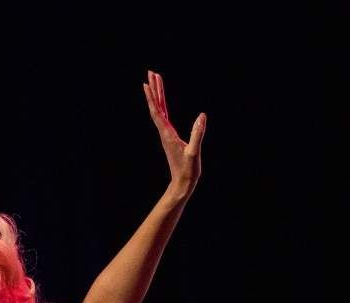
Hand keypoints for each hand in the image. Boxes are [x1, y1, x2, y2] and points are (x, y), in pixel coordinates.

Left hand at [143, 70, 205, 199]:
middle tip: (151, 72)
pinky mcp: (171, 137)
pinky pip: (165, 117)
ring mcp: (167, 134)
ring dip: (158, 95)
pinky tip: (162, 101)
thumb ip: (198, 134)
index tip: (147, 83)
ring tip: (157, 80)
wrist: (182, 183)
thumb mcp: (194, 152)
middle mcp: (164, 132)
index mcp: (168, 134)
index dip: (152, 97)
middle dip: (155, 89)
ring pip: (160, 110)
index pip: (157, 111)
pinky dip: (163, 106)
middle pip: (157, 106)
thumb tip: (202, 116)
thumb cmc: (188, 170)